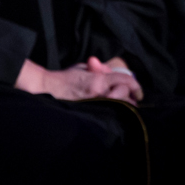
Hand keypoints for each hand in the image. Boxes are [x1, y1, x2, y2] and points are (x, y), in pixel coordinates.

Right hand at [15, 59, 143, 104]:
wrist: (46, 87)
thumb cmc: (65, 77)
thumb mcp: (84, 69)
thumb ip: (100, 71)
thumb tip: (112, 73)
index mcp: (98, 78)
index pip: (125, 80)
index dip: (135, 87)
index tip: (139, 94)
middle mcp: (97, 91)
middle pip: (124, 95)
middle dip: (129, 98)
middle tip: (132, 102)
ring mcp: (92, 102)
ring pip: (117, 105)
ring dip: (122, 106)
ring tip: (125, 109)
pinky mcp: (86, 111)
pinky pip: (105, 113)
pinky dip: (112, 113)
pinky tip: (114, 115)